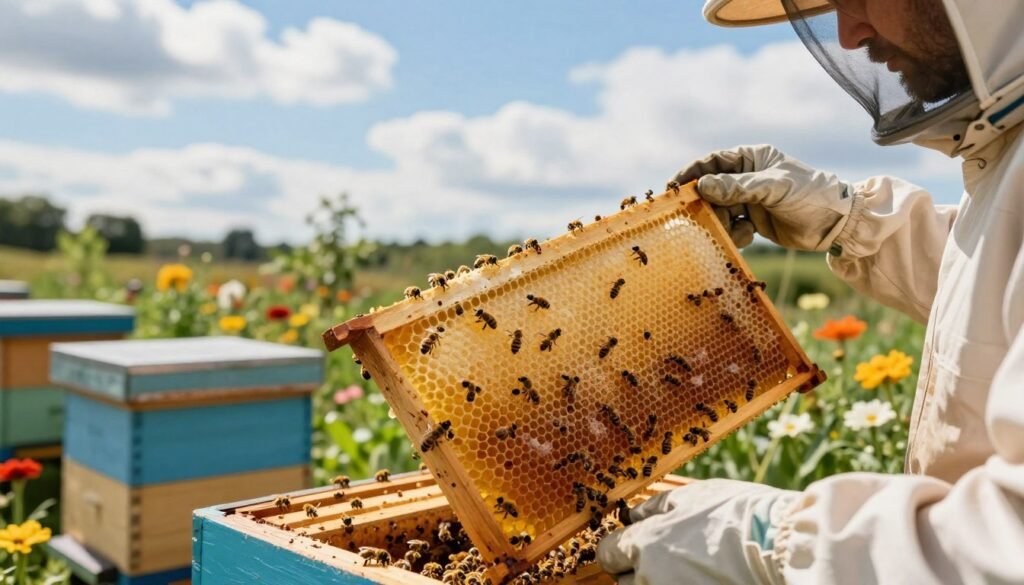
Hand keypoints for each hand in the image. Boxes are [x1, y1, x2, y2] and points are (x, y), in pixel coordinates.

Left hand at [597, 479, 796, 584]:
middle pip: (623, 581)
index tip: (629, 543)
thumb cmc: (738, 515)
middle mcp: (650, 579)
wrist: (781, 547)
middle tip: (662, 558)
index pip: (607, 552)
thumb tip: (633, 514)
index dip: (617, 546)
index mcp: (645, 545)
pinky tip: (697, 578)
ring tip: (683, 570)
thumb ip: (655, 507)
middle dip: (635, 569)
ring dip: (652, 583)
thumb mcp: (693, 497)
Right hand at [672, 145, 855, 251]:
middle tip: (695, 217)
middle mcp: (748, 177)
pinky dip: (733, 234)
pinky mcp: (754, 220)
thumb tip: (702, 187)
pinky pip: (731, 226)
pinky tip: (747, 236)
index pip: (714, 162)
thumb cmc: (809, 195)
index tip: (674, 187)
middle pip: (712, 189)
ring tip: (730, 229)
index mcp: (752, 158)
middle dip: (704, 204)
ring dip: (719, 222)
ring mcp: (750, 199)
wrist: (837, 225)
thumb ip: (737, 187)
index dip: (692, 173)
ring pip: (719, 210)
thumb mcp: (773, 187)